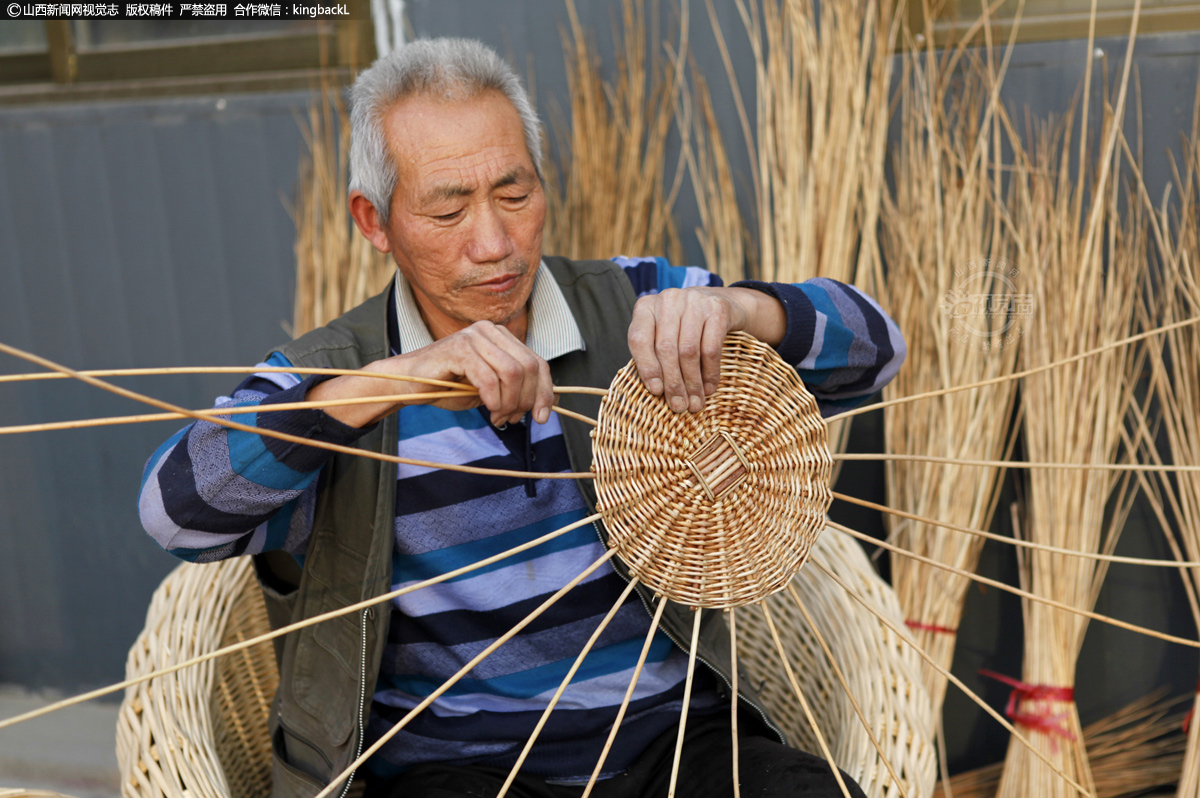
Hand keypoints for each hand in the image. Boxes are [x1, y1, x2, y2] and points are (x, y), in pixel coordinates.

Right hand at [309, 321, 553, 427]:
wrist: (411, 383)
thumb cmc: (451, 385)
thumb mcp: (493, 389)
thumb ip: (518, 390)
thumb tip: (553, 402)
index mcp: (502, 336)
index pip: (538, 362)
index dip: (545, 391)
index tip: (542, 417)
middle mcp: (491, 330)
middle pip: (529, 367)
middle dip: (526, 400)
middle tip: (512, 419)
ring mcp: (474, 336)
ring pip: (512, 372)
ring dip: (510, 402)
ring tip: (499, 416)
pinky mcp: (459, 348)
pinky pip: (489, 378)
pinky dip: (494, 400)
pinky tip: (488, 410)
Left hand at [627, 286, 784, 412]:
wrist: (718, 303)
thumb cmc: (682, 327)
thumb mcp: (662, 334)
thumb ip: (653, 355)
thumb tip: (656, 392)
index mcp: (646, 307)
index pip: (639, 339)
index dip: (646, 367)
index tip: (656, 391)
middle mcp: (668, 299)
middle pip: (666, 348)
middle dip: (673, 382)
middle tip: (679, 406)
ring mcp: (694, 301)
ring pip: (688, 351)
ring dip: (692, 382)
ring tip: (694, 403)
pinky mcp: (717, 309)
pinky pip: (711, 349)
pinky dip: (710, 373)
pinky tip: (709, 388)